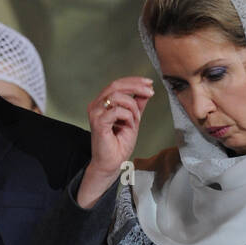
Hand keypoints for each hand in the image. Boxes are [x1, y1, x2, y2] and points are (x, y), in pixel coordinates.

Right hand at [76, 77, 153, 207]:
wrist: (112, 163)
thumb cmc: (118, 144)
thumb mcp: (133, 119)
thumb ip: (137, 104)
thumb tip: (146, 91)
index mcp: (102, 103)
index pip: (117, 84)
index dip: (134, 81)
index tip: (149, 83)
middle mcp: (96, 105)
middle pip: (115, 86)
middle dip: (136, 86)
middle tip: (149, 91)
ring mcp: (95, 113)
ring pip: (117, 96)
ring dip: (132, 106)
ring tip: (136, 119)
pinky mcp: (98, 122)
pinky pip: (117, 111)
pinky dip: (128, 116)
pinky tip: (129, 125)